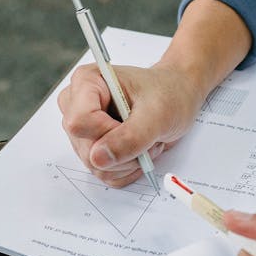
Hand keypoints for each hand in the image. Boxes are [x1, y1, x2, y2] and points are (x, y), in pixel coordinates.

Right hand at [57, 61, 204, 186]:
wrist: (178, 97)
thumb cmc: (168, 93)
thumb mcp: (157, 113)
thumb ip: (130, 137)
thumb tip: (99, 158)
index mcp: (86, 82)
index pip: (79, 122)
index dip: (107, 132)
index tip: (134, 126)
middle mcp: (78, 106)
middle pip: (86, 148)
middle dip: (124, 150)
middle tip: (148, 134)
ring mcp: (84, 131)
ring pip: (96, 166)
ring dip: (129, 161)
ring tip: (146, 139)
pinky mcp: (93, 149)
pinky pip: (105, 174)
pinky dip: (128, 168)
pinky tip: (139, 149)